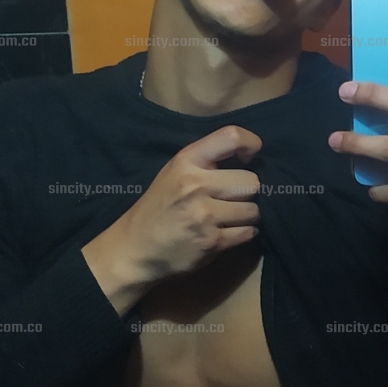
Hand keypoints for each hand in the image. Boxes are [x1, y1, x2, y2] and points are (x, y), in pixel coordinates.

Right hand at [82, 126, 261, 314]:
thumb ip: (205, 162)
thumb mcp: (173, 173)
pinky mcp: (211, 242)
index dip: (250, 143)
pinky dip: (243, 234)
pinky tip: (228, 233)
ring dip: (246, 216)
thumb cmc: (158, 208)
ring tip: (229, 218)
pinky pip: (247, 233)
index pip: (230, 137)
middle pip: (251, 181)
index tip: (251, 156)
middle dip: (247, 192)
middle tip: (233, 199)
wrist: (134, 249)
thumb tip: (250, 157)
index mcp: (186, 161)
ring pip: (253, 210)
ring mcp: (204, 215)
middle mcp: (196, 185)